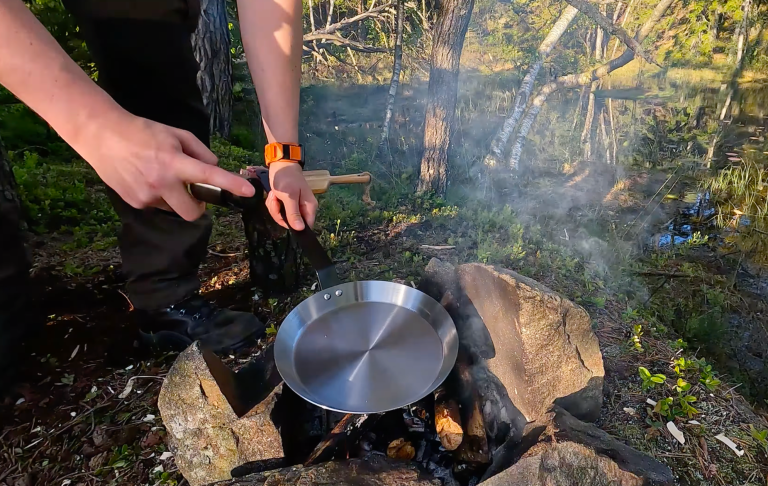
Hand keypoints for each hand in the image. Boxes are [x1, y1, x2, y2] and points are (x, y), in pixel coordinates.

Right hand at [73, 109, 255, 220]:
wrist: (101, 135)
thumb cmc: (142, 131)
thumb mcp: (175, 133)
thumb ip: (199, 151)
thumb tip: (213, 167)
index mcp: (174, 162)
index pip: (209, 176)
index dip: (231, 185)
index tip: (249, 192)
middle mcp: (162, 183)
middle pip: (192, 213)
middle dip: (197, 207)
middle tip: (193, 193)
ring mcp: (146, 196)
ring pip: (172, 208)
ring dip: (173, 198)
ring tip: (157, 175)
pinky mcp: (134, 203)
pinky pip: (156, 206)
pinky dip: (156, 196)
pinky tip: (143, 178)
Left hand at [266, 162, 317, 230]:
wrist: (280, 165)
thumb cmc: (287, 178)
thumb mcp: (289, 196)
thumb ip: (293, 213)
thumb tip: (300, 229)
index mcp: (309, 207)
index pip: (306, 226)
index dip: (295, 226)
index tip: (284, 218)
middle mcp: (303, 209)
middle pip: (291, 223)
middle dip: (279, 214)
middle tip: (276, 201)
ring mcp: (294, 207)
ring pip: (282, 217)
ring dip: (274, 207)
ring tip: (274, 196)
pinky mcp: (286, 204)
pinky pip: (278, 211)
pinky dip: (273, 204)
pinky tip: (273, 195)